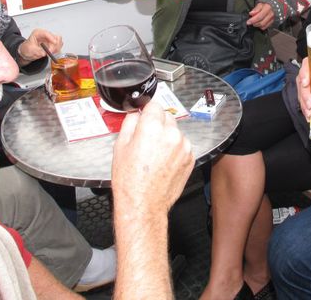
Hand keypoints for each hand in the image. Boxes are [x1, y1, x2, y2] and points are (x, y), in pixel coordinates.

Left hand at [17, 28, 62, 63]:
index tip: (54, 43)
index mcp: (38, 33)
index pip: (46, 33)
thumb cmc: (27, 48)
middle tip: (50, 52)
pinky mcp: (52, 43)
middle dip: (54, 45)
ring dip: (56, 48)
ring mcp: (49, 39)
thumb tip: (44, 53)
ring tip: (50, 53)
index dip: (51, 38)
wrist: (27, 52)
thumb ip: (37, 51)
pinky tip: (52, 53)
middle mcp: (45, 35)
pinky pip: (59, 45)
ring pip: (59, 41)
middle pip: (55, 37)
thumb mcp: (30, 49)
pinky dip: (57, 50)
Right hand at [112, 100, 193, 214]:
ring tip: (155, 154)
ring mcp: (183, 146)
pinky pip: (182, 145)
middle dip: (157, 124)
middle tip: (147, 140)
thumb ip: (130, 123)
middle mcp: (171, 134)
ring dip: (168, 136)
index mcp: (152, 128)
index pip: (155, 105)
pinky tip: (164, 162)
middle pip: (166, 116)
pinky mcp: (190, 157)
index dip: (147, 111)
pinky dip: (175, 149)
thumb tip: (136, 113)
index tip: (144, 118)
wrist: (143, 204)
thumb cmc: (130, 180)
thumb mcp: (120, 146)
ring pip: (175, 131)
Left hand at [247, 1, 274, 29]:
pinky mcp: (273, 22)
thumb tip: (251, 13)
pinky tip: (259, 24)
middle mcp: (271, 14)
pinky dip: (261, 26)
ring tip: (254, 22)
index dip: (253, 20)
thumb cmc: (266, 4)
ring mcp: (272, 19)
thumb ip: (256, 9)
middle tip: (250, 22)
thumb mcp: (260, 4)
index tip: (248, 22)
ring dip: (257, 25)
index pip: (259, 16)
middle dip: (254, 23)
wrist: (275, 5)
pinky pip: (266, 27)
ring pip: (263, 26)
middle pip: (261, 22)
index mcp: (267, 8)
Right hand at [297, 58, 310, 120]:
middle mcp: (308, 73)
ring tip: (310, 114)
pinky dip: (305, 110)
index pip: (306, 64)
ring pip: (300, 93)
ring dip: (304, 104)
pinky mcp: (305, 94)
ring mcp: (305, 85)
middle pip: (301, 82)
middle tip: (310, 104)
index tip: (306, 83)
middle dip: (304, 95)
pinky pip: (302, 101)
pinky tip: (309, 117)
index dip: (304, 73)